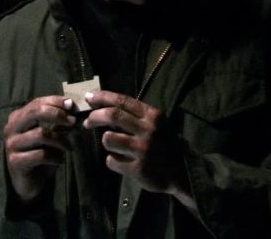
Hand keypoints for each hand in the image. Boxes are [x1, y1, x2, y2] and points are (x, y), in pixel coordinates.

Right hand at [4, 96, 75, 202]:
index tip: (72, 106)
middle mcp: (11, 128)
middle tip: (72, 122)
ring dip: (60, 140)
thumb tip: (72, 110)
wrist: (26, 184)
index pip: (37, 103)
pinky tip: (59, 161)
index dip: (56, 102)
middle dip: (57, 114)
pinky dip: (55, 157)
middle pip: (35, 112)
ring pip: (41, 134)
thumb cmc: (38, 157)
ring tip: (69, 148)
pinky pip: (41, 155)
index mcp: (17, 118)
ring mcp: (12, 145)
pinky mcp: (15, 161)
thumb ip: (57, 124)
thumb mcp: (49, 138)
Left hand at [84, 90, 195, 209]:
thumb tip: (102, 106)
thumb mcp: (156, 124)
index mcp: (153, 116)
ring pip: (108, 139)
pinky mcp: (138, 169)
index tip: (89, 97)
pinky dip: (113, 161)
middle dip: (95, 117)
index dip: (102, 97)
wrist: (182, 173)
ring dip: (106, 142)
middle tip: (87, 122)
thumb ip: (135, 116)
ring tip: (114, 147)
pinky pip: (112, 161)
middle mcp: (149, 130)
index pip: (122, 101)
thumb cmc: (164, 144)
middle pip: (112, 115)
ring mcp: (143, 150)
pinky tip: (122, 163)